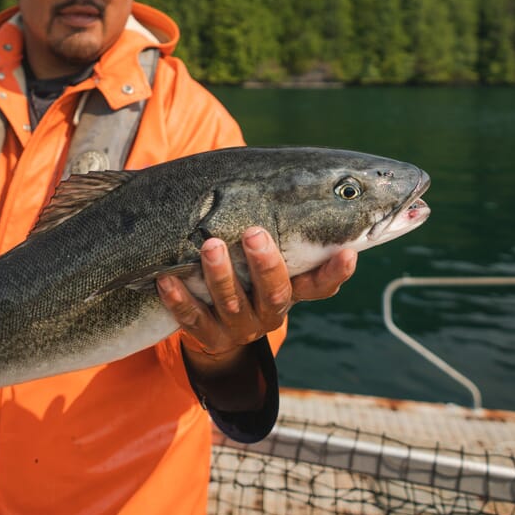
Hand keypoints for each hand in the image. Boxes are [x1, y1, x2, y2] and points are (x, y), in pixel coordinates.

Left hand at [157, 226, 356, 364]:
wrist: (217, 332)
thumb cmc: (245, 277)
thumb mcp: (264, 260)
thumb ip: (276, 231)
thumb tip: (281, 176)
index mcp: (290, 293)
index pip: (320, 286)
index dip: (335, 272)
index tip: (347, 252)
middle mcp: (269, 314)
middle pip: (275, 293)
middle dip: (265, 263)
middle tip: (254, 233)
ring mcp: (239, 329)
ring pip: (232, 304)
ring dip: (221, 275)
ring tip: (209, 247)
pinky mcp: (209, 338)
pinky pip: (192, 320)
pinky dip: (179, 299)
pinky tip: (167, 279)